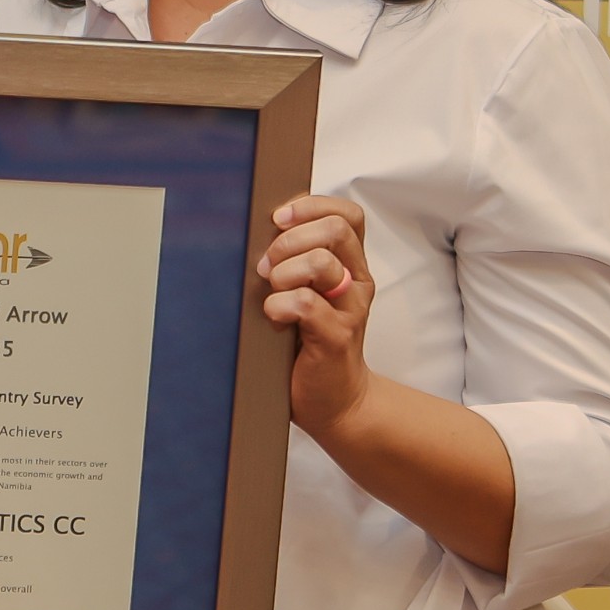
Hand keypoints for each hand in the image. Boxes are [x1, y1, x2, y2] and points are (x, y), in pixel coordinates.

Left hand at [258, 192, 375, 440]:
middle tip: (267, 265)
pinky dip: (279, 306)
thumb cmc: (308, 343)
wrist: (335, 402)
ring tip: (271, 292)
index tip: (278, 220)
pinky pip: (305, 304)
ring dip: (284, 272)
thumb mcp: (304, 291)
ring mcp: (350, 310)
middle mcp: (356, 282)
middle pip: (335, 230)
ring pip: (322, 263)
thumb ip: (293, 260)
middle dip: (291, 239)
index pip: (347, 214)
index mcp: (350, 265)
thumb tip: (253, 229)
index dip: (311, 207)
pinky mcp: (336, 338)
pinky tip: (273, 319)